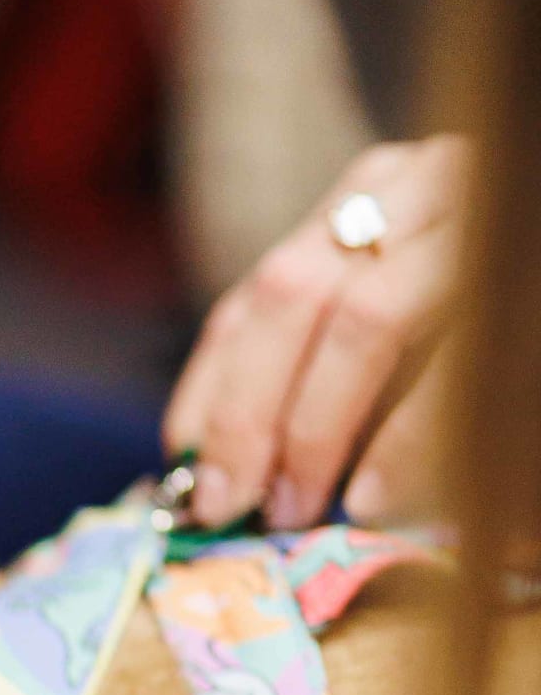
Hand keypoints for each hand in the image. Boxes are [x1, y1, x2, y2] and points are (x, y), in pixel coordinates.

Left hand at [163, 136, 464, 530]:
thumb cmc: (490, 304)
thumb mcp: (407, 305)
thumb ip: (330, 361)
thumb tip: (227, 464)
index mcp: (381, 192)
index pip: (264, 290)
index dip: (214, 389)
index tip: (187, 470)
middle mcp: (429, 187)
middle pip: (298, 295)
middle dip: (251, 415)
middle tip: (236, 505)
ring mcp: (486, 222)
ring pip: (368, 316)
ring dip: (317, 428)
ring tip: (302, 507)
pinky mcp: (525, 290)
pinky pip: (457, 364)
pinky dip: (408, 438)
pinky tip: (379, 494)